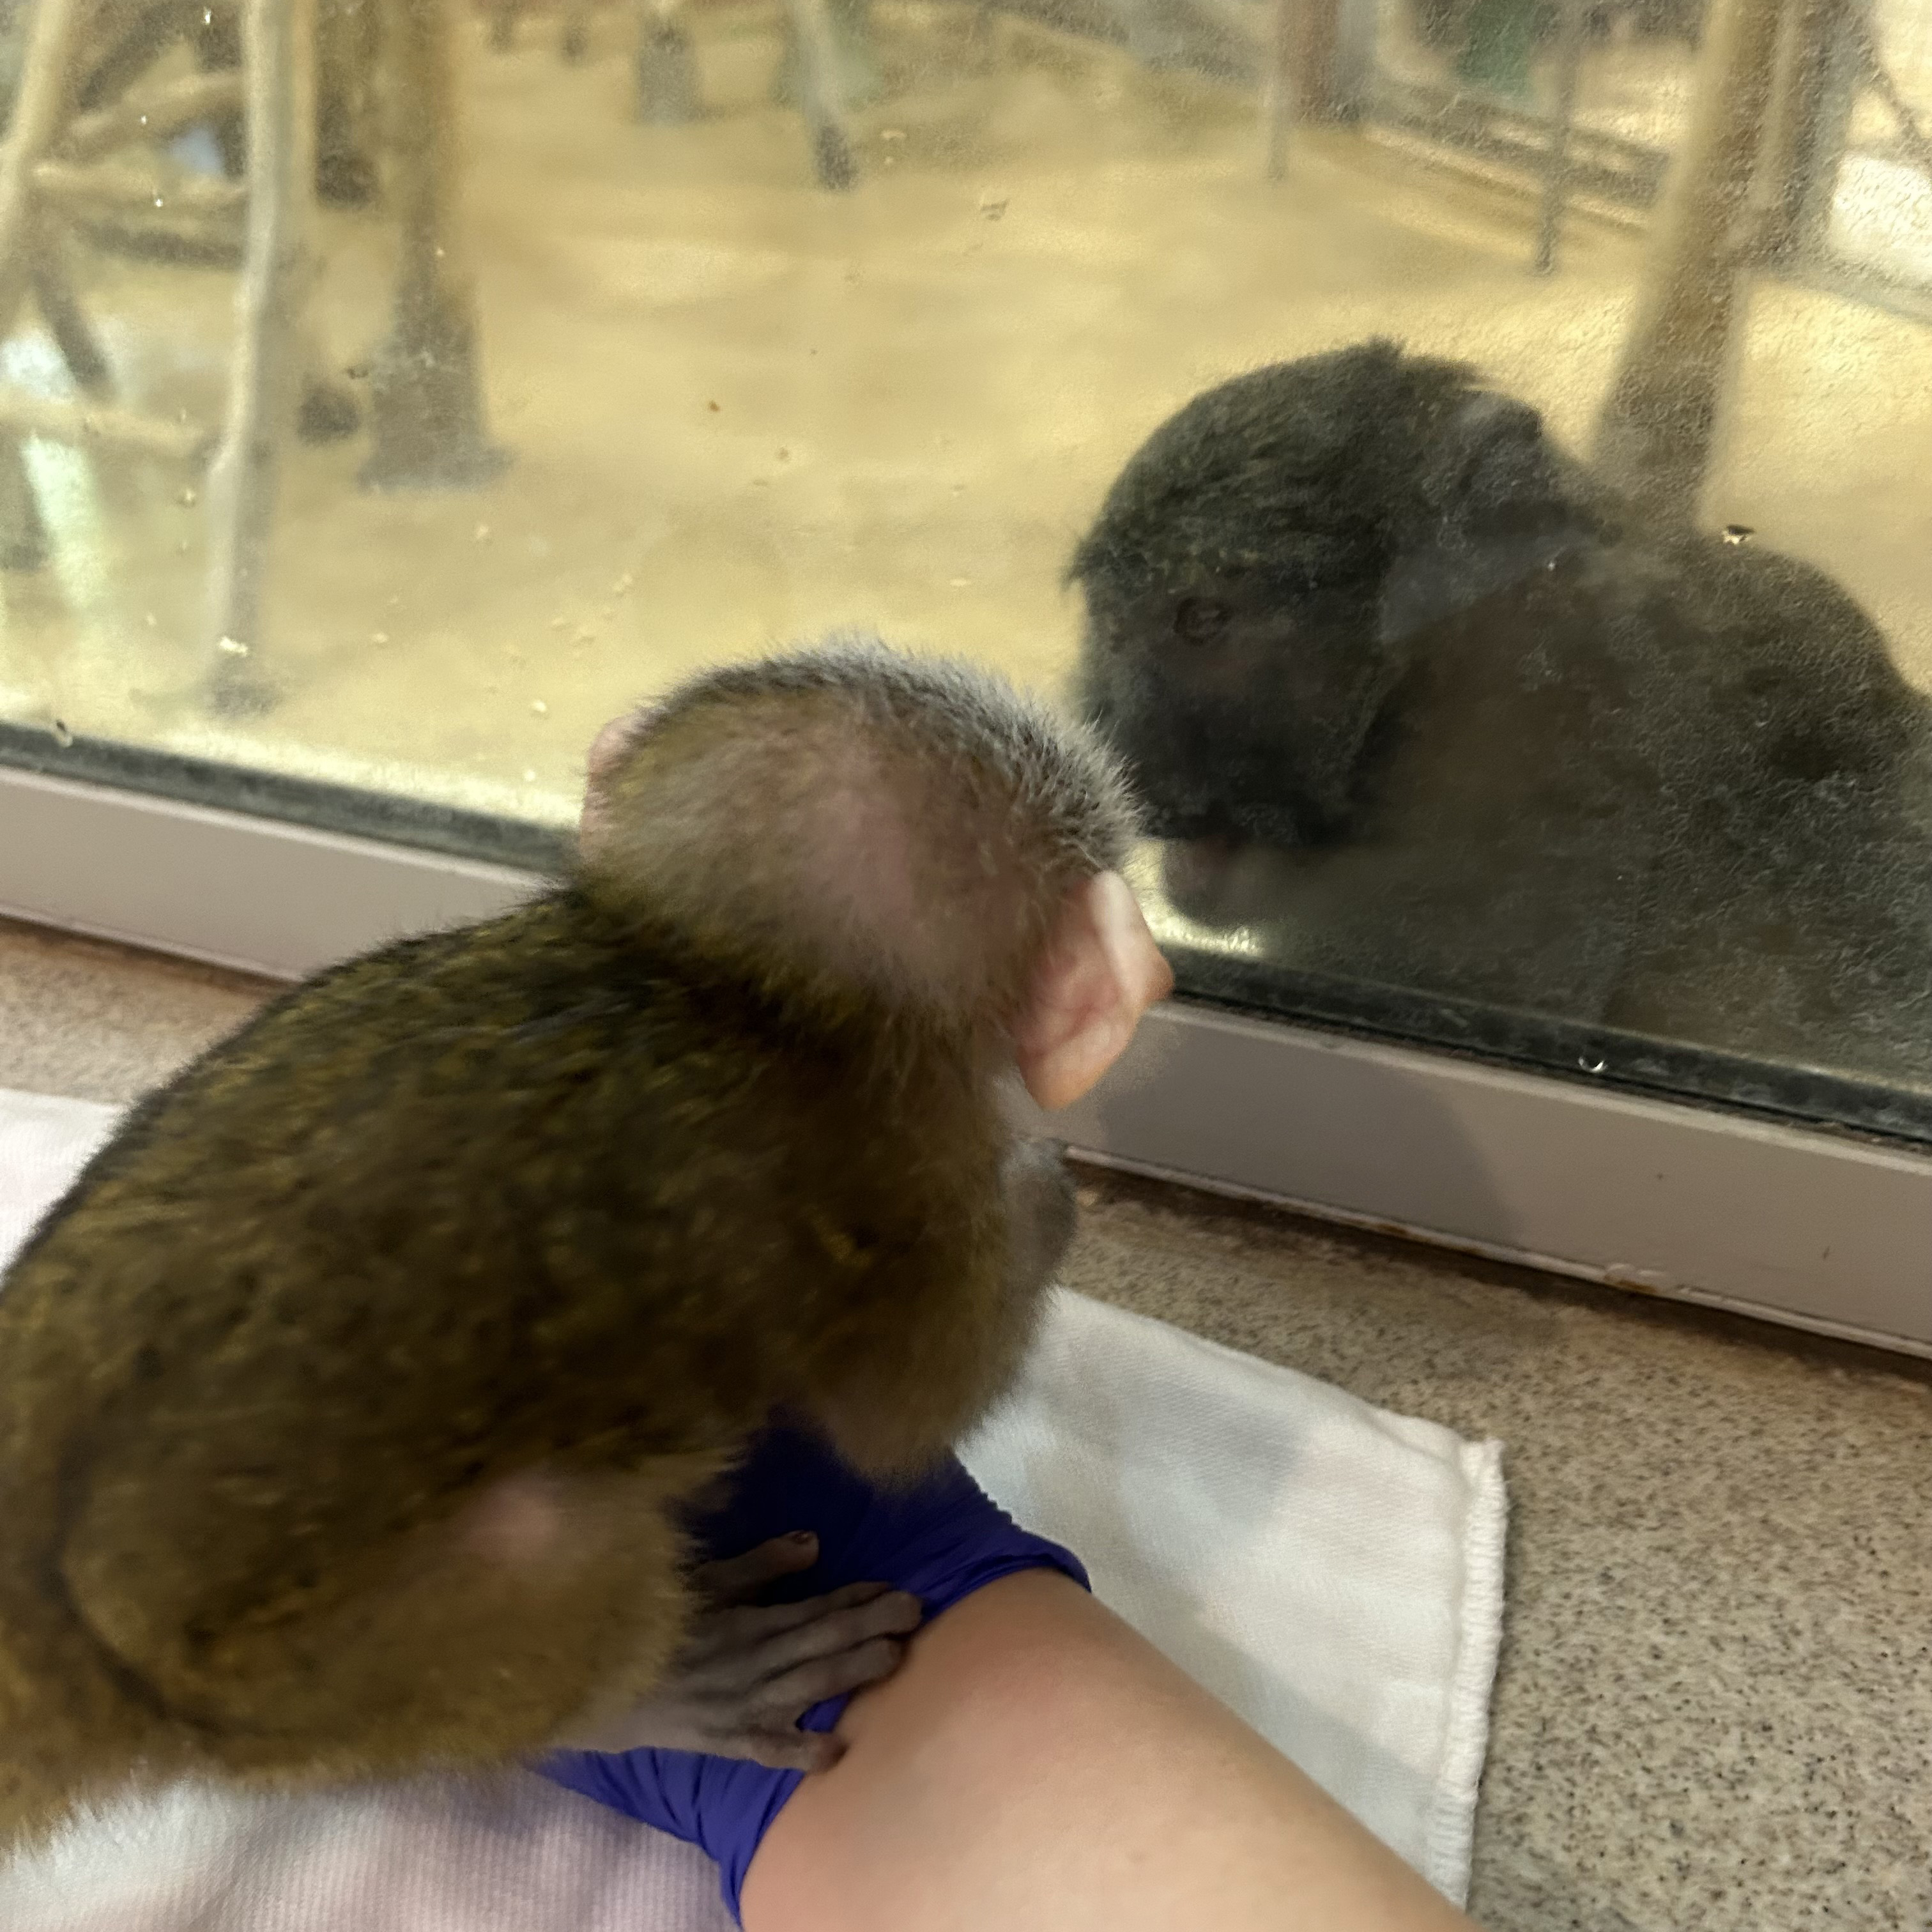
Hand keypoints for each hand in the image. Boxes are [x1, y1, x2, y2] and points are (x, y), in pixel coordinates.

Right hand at [556, 1532, 922, 1770]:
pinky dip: (801, 1752)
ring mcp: (741, 1706)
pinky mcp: (726, 1740)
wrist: (597, 1683)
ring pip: (808, 1687)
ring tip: (896, 1659)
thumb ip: (757, 1566)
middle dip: (872, 1628)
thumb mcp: (700, 1580)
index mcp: (745, 1622)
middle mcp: (751, 1664)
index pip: (814, 1608)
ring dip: (853, 1673)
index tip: (897, 1588)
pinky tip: (837, 1752)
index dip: (858, 1598)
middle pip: (822, 1644)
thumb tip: (814, 1543)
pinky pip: (768, 1749)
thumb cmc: (651, 1620)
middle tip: (917, 1613)